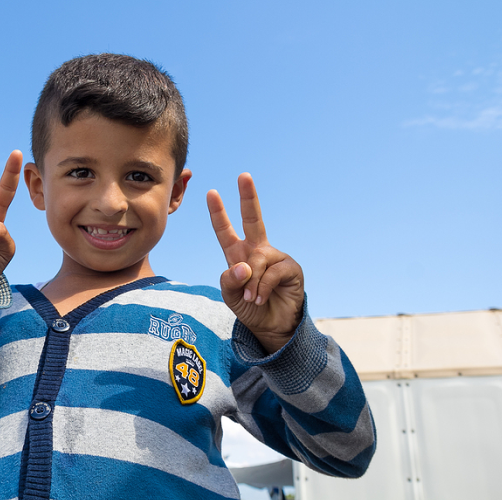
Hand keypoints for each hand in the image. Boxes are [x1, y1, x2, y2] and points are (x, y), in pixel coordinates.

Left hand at [207, 173, 303, 352]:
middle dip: (248, 197)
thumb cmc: (249, 308)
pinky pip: (272, 271)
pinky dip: (263, 286)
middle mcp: (257, 250)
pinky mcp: (290, 267)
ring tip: (251, 298)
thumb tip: (243, 266)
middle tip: (244, 175)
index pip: (225, 231)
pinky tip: (261, 297)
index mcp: (238, 254)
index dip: (218, 213)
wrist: (271, 327)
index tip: (211, 193)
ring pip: (258, 260)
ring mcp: (275, 257)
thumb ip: (229, 280)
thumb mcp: (230, 296)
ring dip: (251, 283)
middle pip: (252, 219)